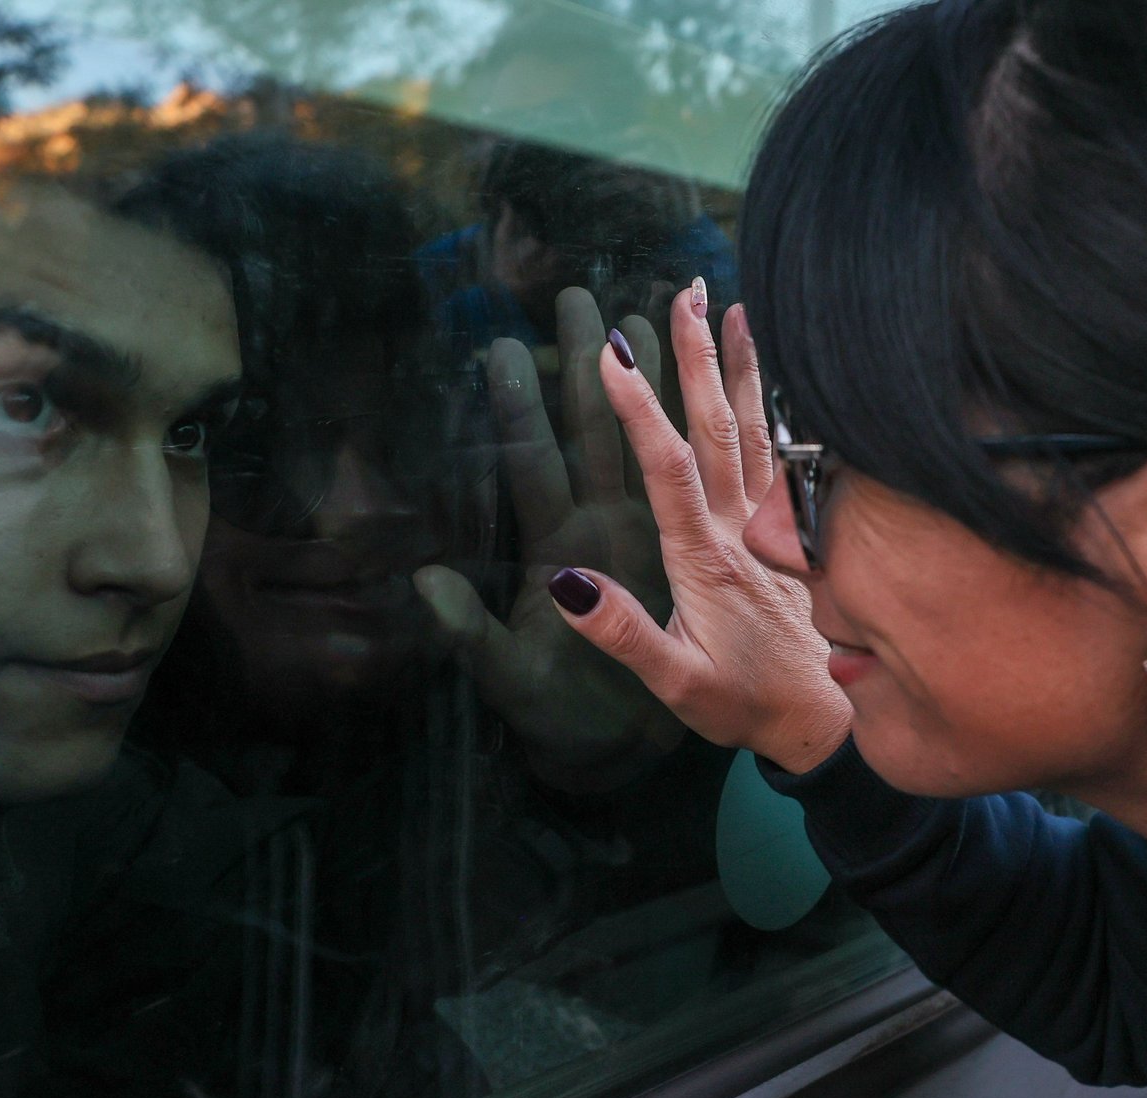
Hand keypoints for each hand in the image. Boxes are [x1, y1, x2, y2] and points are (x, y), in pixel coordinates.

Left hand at [415, 287, 686, 791]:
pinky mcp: (685, 558)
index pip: (533, 464)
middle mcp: (599, 531)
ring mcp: (644, 539)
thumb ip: (467, 635)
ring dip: (648, 381)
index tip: (501, 348)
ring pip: (648, 444)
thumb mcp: (506, 681)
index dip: (518, 410)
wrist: (615, 754)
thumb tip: (422, 582)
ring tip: (650, 313)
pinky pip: (701, 482)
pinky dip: (707, 435)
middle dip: (581, 364)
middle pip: (589, 432)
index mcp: (558, 551)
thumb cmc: (558, 721)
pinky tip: (724, 392)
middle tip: (573, 294)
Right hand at [547, 286, 850, 772]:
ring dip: (743, 365)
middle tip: (685, 292)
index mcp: (705, 557)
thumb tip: (569, 582)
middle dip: (697, 357)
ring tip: (735, 306)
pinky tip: (775, 370)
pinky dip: (780, 401)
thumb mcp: (677, 685)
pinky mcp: (795, 529)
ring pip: (758, 428)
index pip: (668, 466)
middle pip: (717, 426)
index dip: (640, 407)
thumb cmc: (745, 704)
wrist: (826, 721)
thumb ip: (624, 635)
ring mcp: (774, 523)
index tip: (616, 350)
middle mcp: (742, 527)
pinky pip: (788, 450)